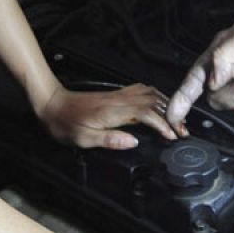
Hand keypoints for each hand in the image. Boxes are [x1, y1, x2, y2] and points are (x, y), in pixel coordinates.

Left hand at [37, 84, 179, 148]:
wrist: (52, 104)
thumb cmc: (64, 123)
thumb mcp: (82, 139)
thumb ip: (109, 140)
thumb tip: (133, 142)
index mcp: (111, 112)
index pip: (145, 113)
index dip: (162, 123)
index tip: (172, 135)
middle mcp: (117, 100)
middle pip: (152, 101)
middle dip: (170, 115)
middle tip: (181, 130)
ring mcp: (117, 95)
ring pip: (149, 93)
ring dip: (165, 105)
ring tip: (175, 119)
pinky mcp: (114, 94)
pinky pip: (140, 90)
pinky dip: (155, 96)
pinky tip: (159, 103)